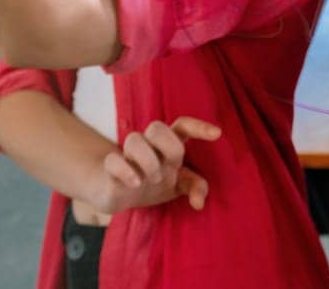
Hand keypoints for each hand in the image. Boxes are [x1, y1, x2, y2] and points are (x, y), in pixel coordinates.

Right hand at [90, 117, 221, 215]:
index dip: (199, 127)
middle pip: (157, 127)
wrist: (114, 191)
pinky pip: (114, 160)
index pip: (183, 125)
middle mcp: (149, 144)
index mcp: (168, 144)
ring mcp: (128, 154)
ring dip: (147, 161)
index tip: (217, 134)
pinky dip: (125, 171)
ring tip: (149, 181)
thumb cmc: (153, 182)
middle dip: (168, 146)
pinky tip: (134, 183)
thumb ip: (194, 187)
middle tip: (171, 167)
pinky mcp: (111, 166)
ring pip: (134, 139)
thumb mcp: (178, 185)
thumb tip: (199, 203)